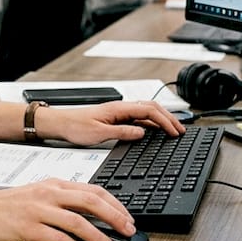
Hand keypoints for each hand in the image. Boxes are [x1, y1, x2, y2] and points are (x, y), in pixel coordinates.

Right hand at [0, 179, 134, 240]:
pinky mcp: (28, 227)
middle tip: (129, 231)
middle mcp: (49, 194)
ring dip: (100, 237)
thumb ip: (61, 199)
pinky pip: (59, 238)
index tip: (128, 217)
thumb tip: (90, 213)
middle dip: (115, 218)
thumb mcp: (37, 193)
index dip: (115, 204)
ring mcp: (39, 210)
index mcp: (54, 184)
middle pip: (91, 202)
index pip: (93, 190)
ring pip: (78, 222)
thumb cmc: (6, 204)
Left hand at [37, 100, 184, 146]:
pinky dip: (152, 123)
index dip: (165, 121)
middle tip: (180, 130)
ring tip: (173, 130)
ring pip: (147, 111)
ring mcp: (119, 112)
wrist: (61, 123)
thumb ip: (122, 132)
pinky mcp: (116, 118)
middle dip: (169, 118)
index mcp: (119, 108)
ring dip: (162, 119)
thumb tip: (142, 133)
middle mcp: (121, 107)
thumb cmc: (75, 126)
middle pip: (152, 108)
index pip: (149, 111)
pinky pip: (139, 118)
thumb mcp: (99, 133)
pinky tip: (156, 132)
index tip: (174, 132)